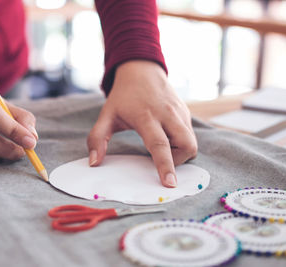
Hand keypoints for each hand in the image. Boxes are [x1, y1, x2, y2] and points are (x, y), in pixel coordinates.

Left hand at [87, 60, 196, 186]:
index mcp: (146, 117)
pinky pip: (190, 134)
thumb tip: (94, 163)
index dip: (165, 166)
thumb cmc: (123, 96)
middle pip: (186, 146)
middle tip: (161, 159)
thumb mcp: (106, 115)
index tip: (169, 184)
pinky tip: (166, 136)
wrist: (141, 70)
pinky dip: (181, 142)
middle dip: (178, 161)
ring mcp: (180, 112)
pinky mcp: (186, 112)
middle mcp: (167, 115)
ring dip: (180, 152)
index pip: (159, 145)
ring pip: (192, 142)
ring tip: (162, 146)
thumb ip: (96, 139)